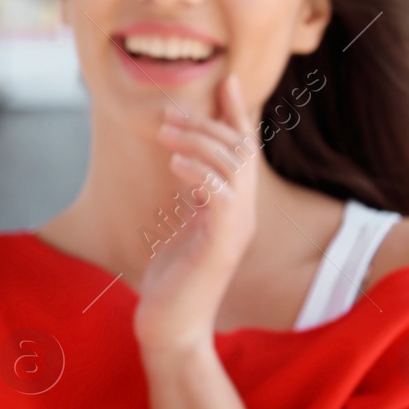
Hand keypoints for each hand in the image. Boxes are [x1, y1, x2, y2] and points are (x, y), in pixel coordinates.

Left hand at [133, 73, 260, 355]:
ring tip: (165, 134)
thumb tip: (186, 162)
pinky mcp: (220, 246)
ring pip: (232, 169)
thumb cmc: (172, 281)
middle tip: (167, 115)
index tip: (228, 80)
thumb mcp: (182, 227)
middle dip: (206, 124)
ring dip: (198, 143)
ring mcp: (235, 230)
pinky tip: (176, 166)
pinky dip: (200, 176)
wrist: (171, 327)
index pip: (243, 151)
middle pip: (238, 151)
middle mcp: (242, 214)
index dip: (238, 114)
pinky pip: (220, 199)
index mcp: (234, 207)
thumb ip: (192, 197)